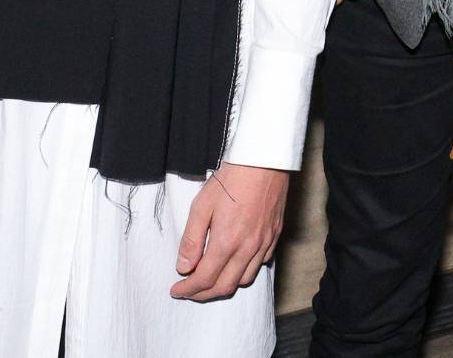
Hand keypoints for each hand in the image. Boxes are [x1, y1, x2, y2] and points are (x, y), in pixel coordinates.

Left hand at [170, 162, 288, 301]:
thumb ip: (191, 240)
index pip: (204, 279)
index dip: (188, 289)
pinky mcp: (275, 234)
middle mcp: (247, 248)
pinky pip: (261, 264)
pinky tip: (236, 262)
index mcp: (227, 242)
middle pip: (224, 286)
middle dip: (204, 294)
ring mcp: (264, 242)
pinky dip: (246, 271)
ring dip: (225, 285)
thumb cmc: (232, 178)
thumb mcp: (202, 205)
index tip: (177, 289)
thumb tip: (183, 267)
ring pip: (244, 280)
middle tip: (190, 290)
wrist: (264, 158)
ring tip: (212, 278)